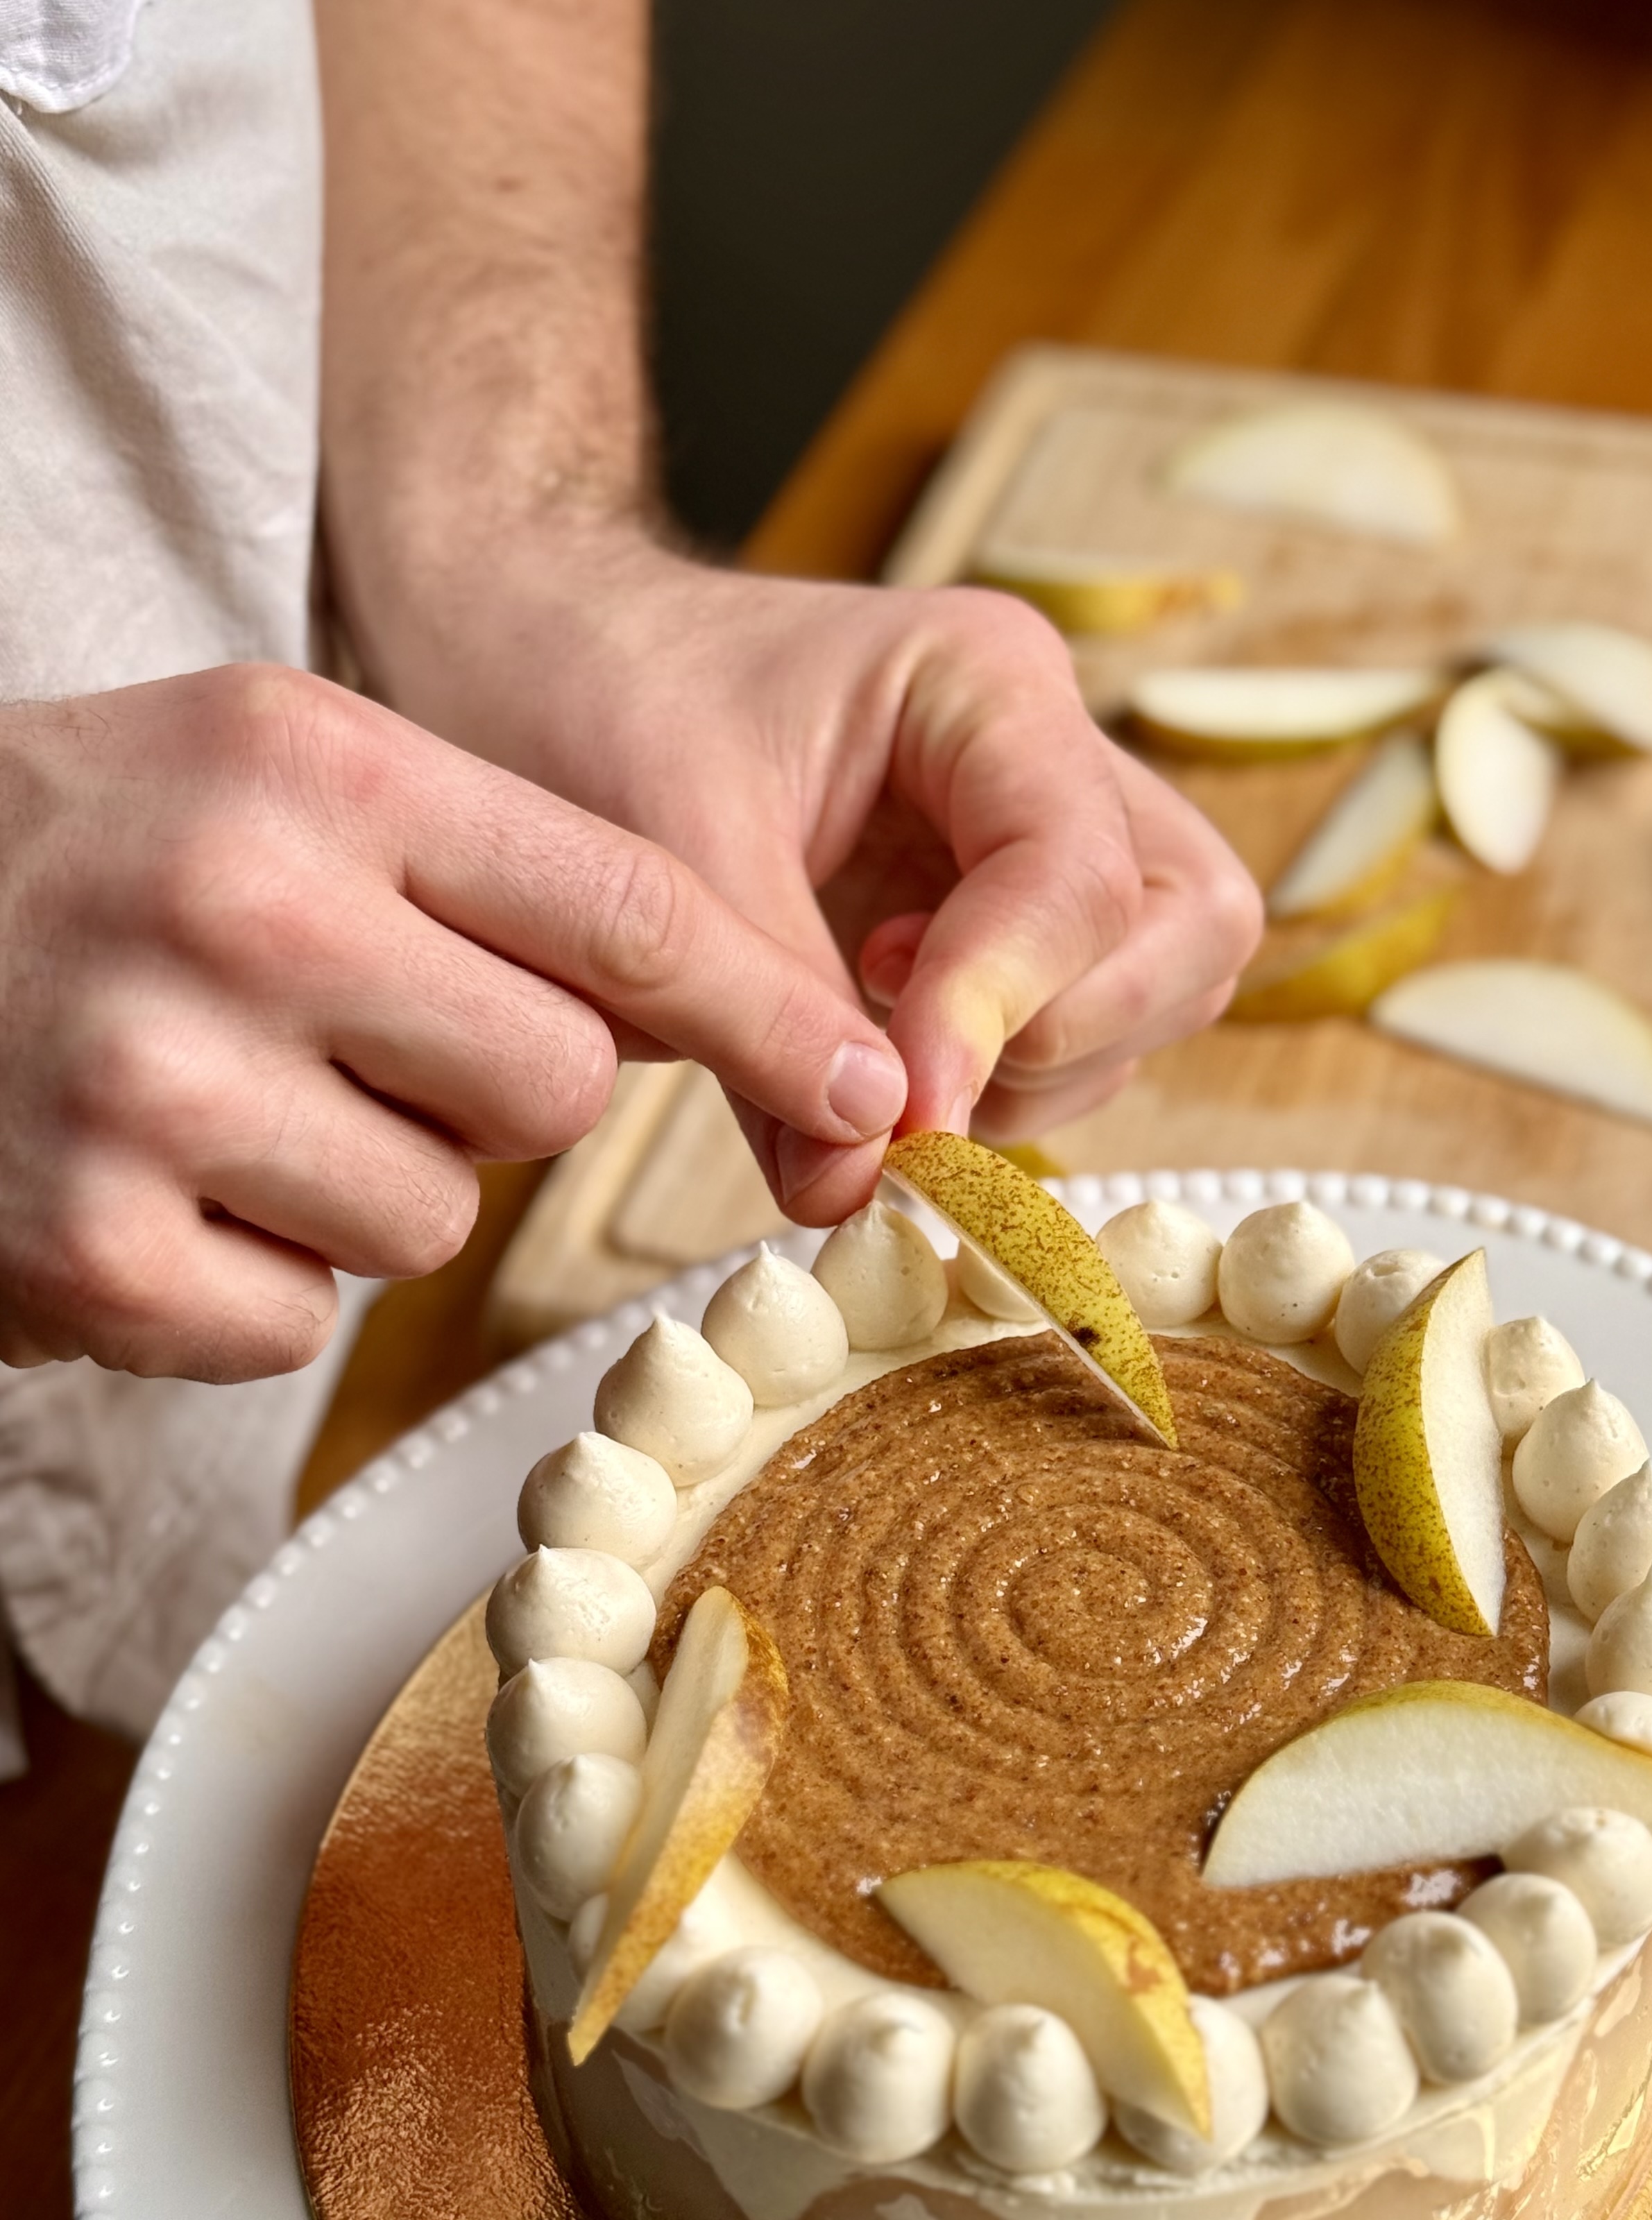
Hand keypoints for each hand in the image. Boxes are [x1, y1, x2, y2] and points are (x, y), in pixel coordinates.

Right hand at [0, 667, 906, 1378]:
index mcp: (311, 764)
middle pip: (551, 1086)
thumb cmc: (93, 859)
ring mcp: (150, 1083)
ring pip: (430, 1219)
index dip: (763, 1009)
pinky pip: (298, 1322)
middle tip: (354, 1047)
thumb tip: (729, 1016)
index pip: (619, 905)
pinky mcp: (90, 1251)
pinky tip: (144, 1191)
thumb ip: (486, 876)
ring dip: (356, 1190)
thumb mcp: (278, 786)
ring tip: (219, 1106)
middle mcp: (238, 907)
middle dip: (490, 1094)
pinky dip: (242, 1284)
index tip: (861, 1080)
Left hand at [343, 531, 1263, 1214]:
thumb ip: (768, 1036)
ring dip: (1039, 1071)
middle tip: (915, 1080)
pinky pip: (1084, 1024)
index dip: (1001, 1011)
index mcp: (984, 681)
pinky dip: (1006, 1079)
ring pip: (1156, 988)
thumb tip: (853, 1193)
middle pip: (1187, 926)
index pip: (1075, 875)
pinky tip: (878, 1056)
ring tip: (875, 1062)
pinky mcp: (1008, 912)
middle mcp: (1050, 749)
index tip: (904, 1114)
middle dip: (1068, 1035)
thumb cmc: (587, 706)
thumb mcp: (663, 869)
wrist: (532, 654)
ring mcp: (1042, 833)